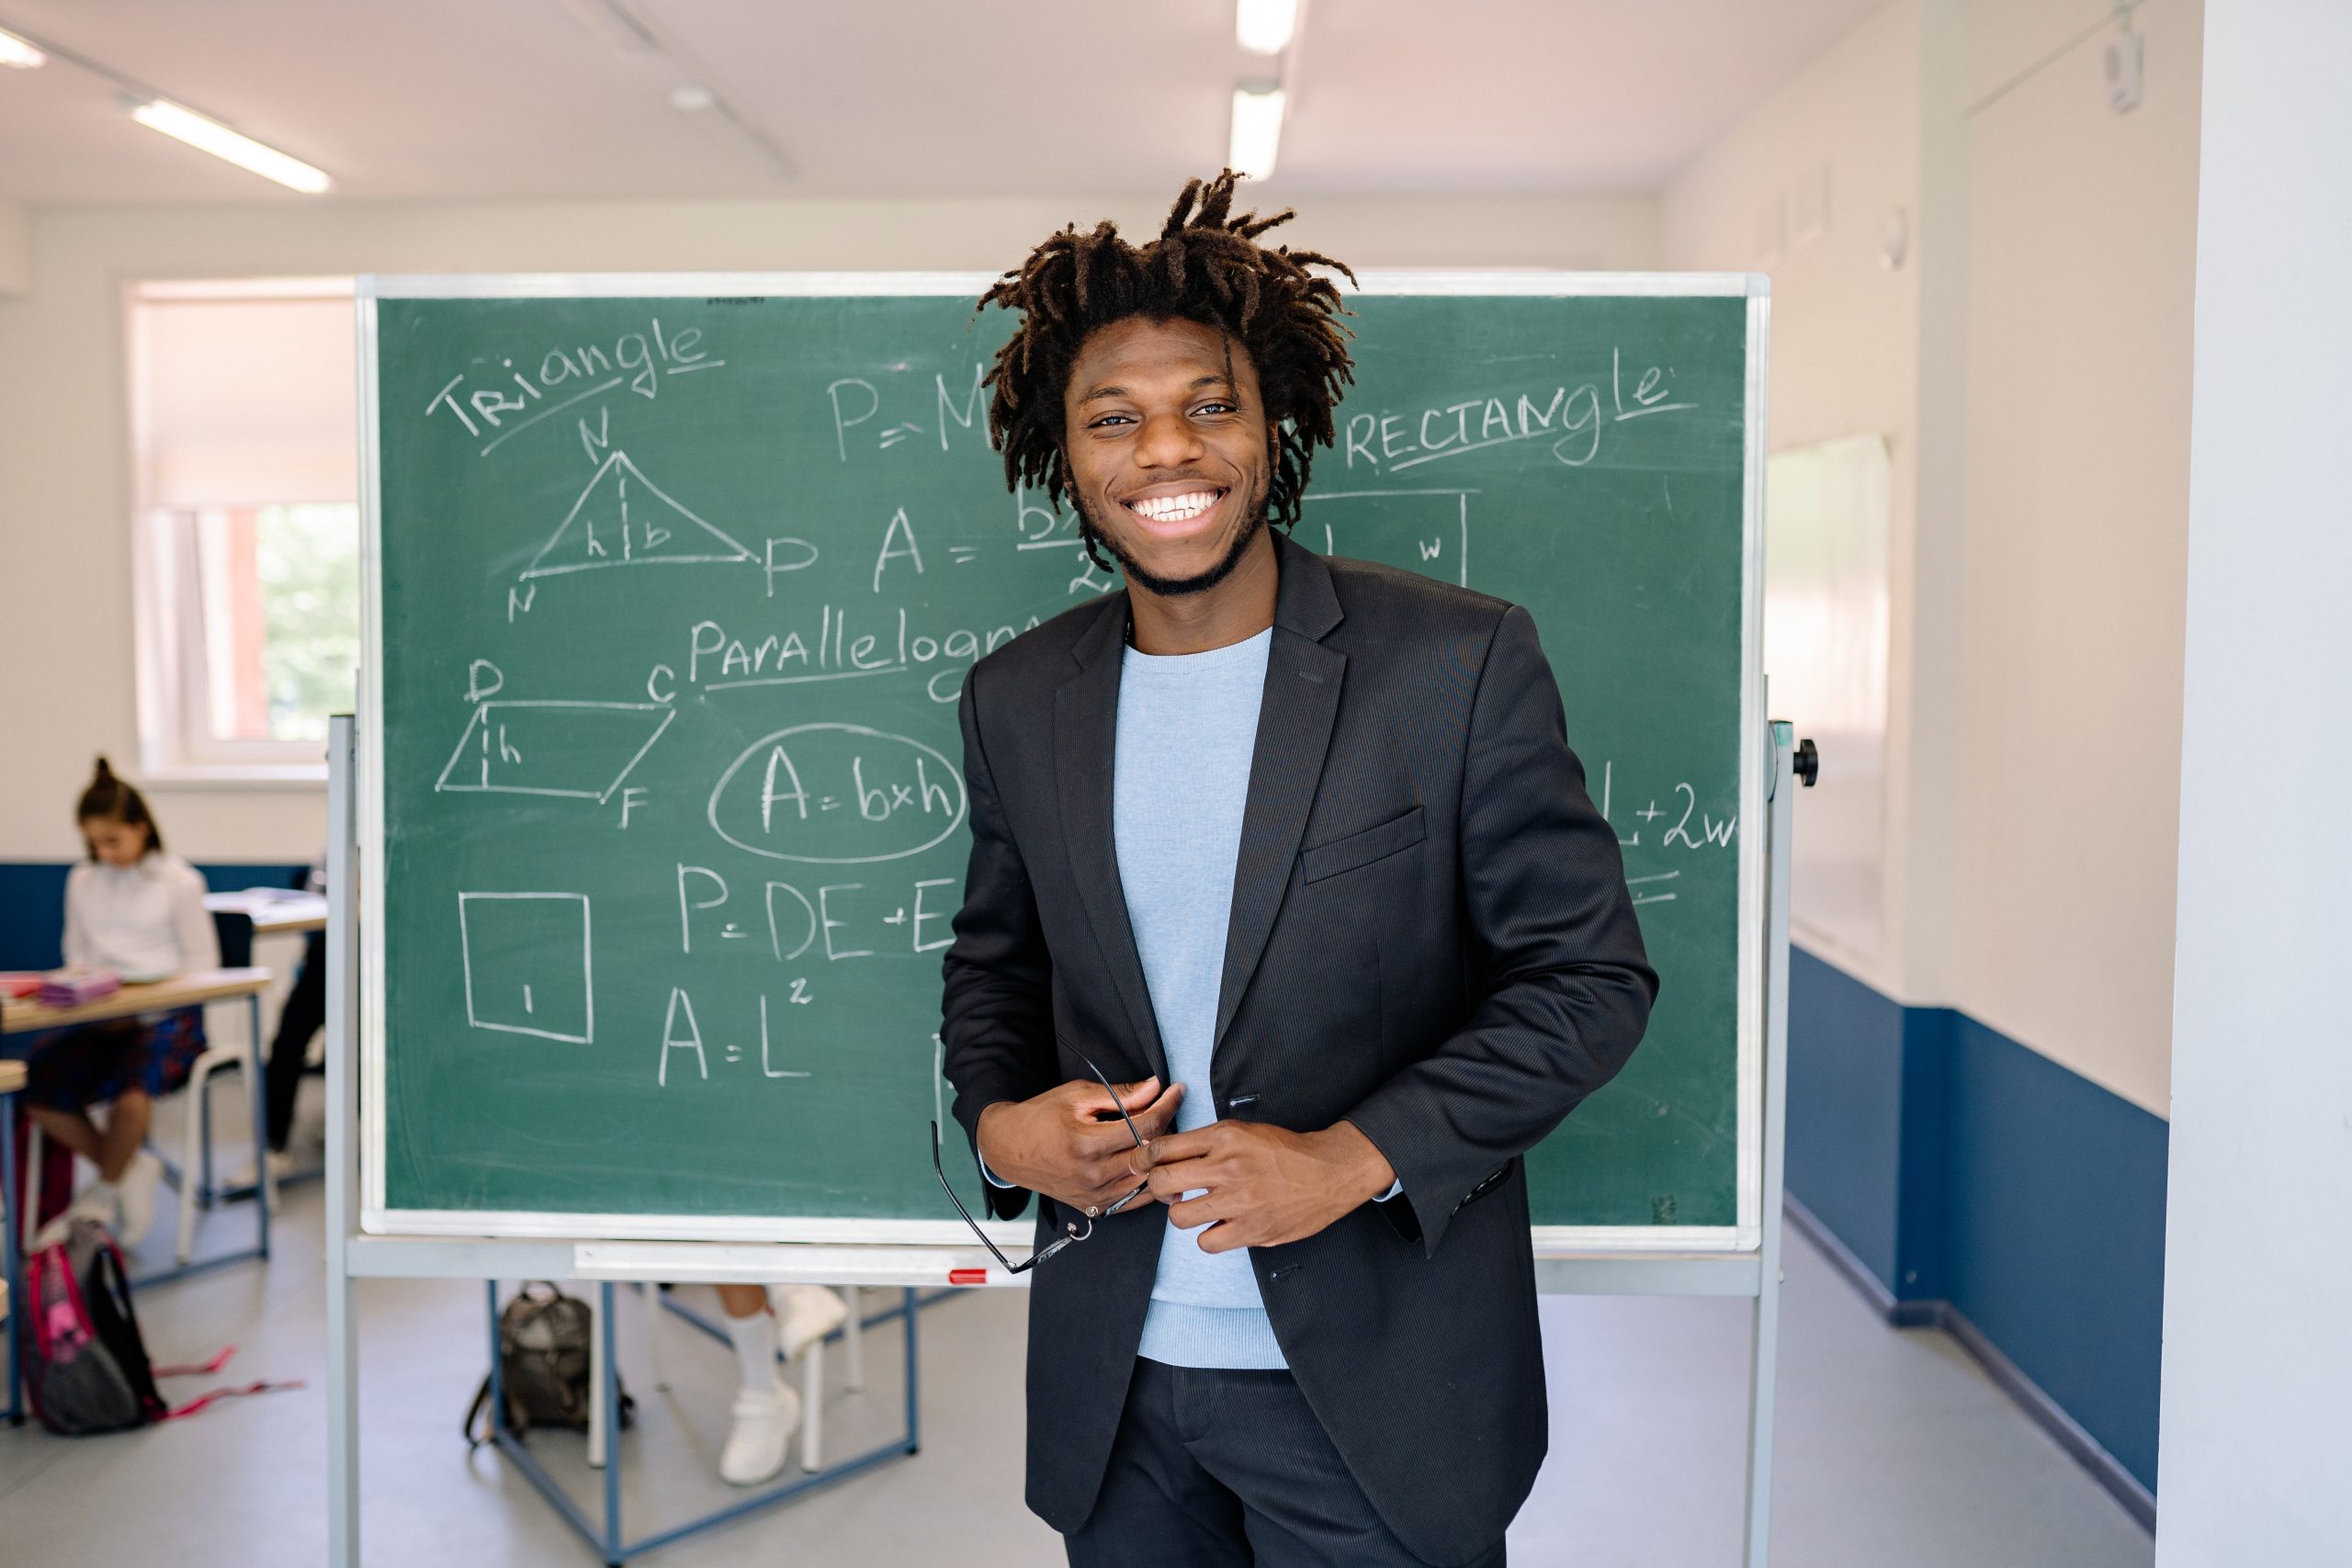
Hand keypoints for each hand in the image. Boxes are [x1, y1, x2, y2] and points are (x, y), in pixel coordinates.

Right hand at [976, 1076, 1184, 1217]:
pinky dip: (1147, 1181)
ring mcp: (1094, 1196)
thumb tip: (1154, 1088)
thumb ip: (1119, 1095)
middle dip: (1167, 1129)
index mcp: (1086, 1143)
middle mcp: (1092, 1175)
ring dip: (1159, 1156)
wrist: (1009, 1148)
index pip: (1144, 1125)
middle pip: (1150, 1154)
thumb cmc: (1040, 1117)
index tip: (1177, 1091)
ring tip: (1159, 1134)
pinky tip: (1149, 1163)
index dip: (1167, 1105)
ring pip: (1147, 1180)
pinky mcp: (1094, 1207)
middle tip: (1167, 1111)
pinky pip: (1134, 1199)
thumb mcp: (1077, 1095)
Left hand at [1141, 1120, 1395, 1251]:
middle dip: (1156, 1188)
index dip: (1144, 1159)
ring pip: (1179, 1216)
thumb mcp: (1245, 1131)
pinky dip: (1209, 1237)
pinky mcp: (1253, 1229)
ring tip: (1197, 1209)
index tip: (1142, 1166)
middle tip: (1167, 1191)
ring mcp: (1240, 1200)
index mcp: (1225, 1137)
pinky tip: (1221, 1226)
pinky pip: (1206, 1243)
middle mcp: (1228, 1167)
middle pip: (1162, 1181)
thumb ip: (1207, 1142)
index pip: (1164, 1148)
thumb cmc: (1286, 1151)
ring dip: (1182, 1214)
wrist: (1330, 1171)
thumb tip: (1165, 1155)